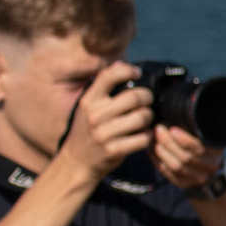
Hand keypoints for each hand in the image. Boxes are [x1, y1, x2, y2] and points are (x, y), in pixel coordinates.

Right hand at [56, 63, 151, 183]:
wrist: (76, 162)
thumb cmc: (86, 131)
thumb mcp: (87, 107)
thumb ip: (103, 88)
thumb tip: (121, 63)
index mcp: (88, 100)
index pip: (109, 76)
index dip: (127, 70)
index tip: (137, 73)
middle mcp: (95, 115)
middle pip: (134, 97)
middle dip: (147, 98)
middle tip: (148, 102)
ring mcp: (104, 133)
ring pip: (142, 117)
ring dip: (149, 117)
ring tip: (146, 119)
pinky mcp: (115, 150)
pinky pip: (143, 138)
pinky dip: (148, 135)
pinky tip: (144, 134)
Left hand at [154, 122, 222, 192]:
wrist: (207, 164)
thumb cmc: (202, 141)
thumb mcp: (204, 132)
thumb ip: (194, 125)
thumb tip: (173, 111)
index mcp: (215, 151)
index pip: (200, 148)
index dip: (185, 140)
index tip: (172, 129)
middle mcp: (209, 166)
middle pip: (186, 158)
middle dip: (168, 143)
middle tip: (157, 130)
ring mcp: (198, 177)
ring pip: (176, 167)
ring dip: (161, 152)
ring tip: (153, 140)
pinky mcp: (185, 183)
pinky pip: (169, 175)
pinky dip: (157, 161)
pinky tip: (151, 150)